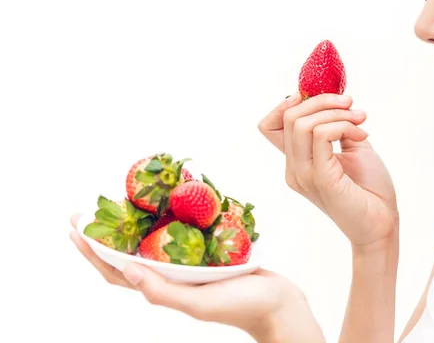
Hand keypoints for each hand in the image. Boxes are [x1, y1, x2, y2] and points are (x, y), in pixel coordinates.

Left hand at [69, 214, 322, 340]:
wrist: (279, 304)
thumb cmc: (242, 307)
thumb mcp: (198, 303)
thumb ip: (161, 290)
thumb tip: (124, 270)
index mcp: (163, 289)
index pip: (116, 271)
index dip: (93, 252)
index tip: (76, 229)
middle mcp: (171, 276)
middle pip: (128, 255)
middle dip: (105, 235)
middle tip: (90, 211)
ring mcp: (189, 266)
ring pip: (153, 244)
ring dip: (133, 226)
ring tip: (121, 204)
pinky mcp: (207, 256)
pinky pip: (181, 237)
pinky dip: (170, 221)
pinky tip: (170, 206)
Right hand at [258, 93, 397, 247]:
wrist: (382, 223)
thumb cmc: (368, 189)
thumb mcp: (351, 148)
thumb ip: (337, 127)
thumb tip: (335, 101)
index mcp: (297, 162)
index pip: (270, 126)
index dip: (287, 104)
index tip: (321, 99)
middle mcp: (294, 169)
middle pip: (289, 116)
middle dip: (323, 101)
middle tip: (352, 106)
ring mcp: (303, 175)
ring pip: (301, 123)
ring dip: (336, 113)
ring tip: (360, 122)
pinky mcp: (320, 179)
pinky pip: (320, 135)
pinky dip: (343, 126)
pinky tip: (361, 135)